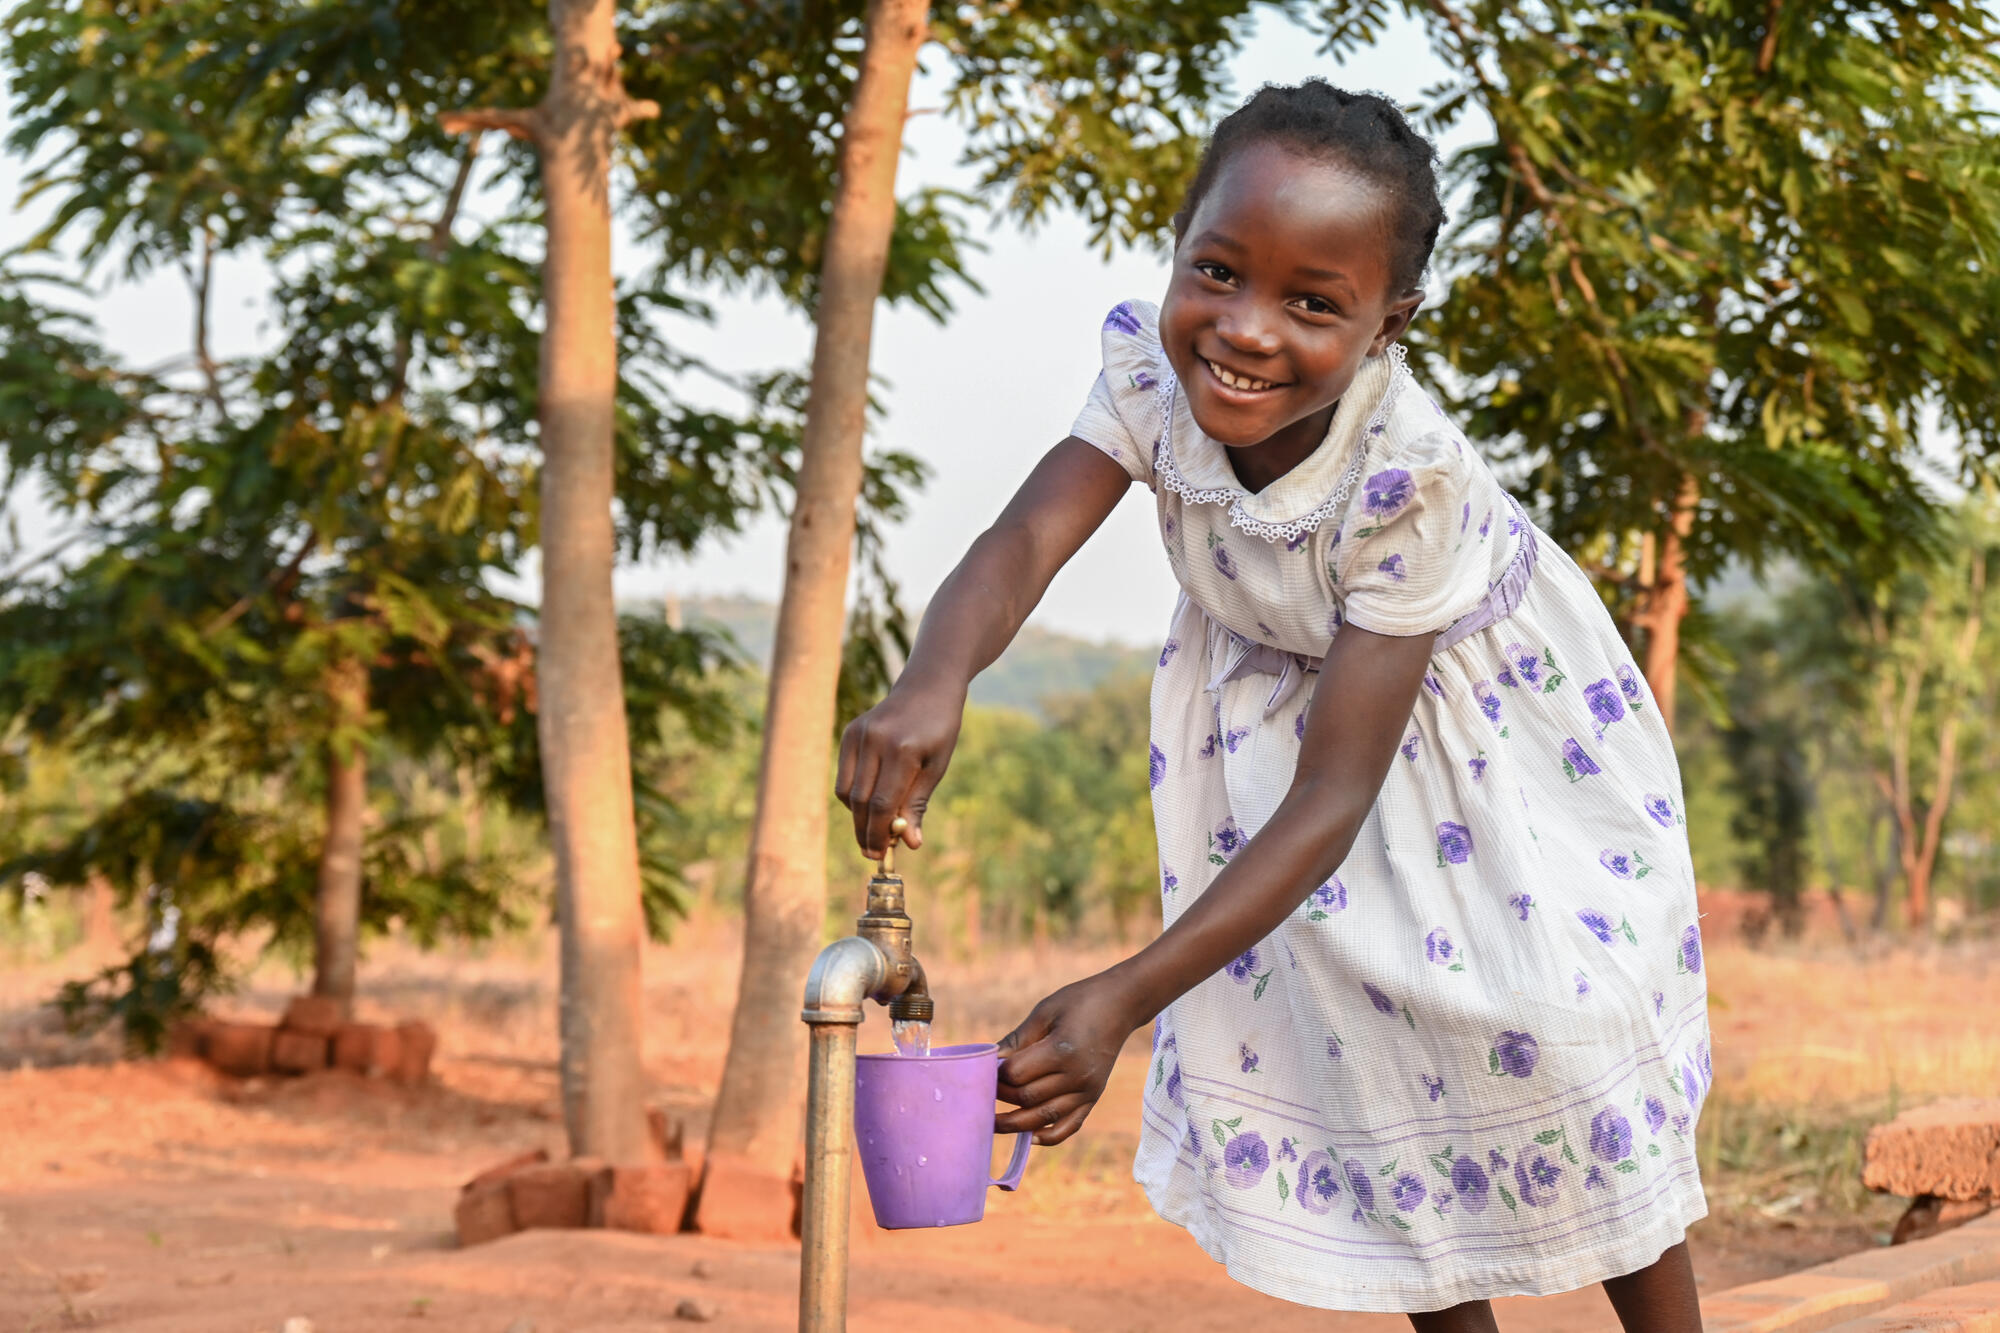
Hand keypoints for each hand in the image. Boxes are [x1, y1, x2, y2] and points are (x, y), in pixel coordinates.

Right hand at [835, 681, 966, 858]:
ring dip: (858, 817)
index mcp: (903, 750)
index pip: (884, 804)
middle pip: (862, 801)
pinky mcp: (849, 732)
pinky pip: (845, 776)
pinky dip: (853, 796)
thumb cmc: (939, 730)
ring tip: (874, 831)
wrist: (927, 687)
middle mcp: (876, 741)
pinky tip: (870, 804)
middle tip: (873, 853)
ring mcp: (859, 735)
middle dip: (866, 832)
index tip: (882, 855)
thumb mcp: (937, 767)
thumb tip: (909, 844)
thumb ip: (917, 805)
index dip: (880, 834)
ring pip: (848, 792)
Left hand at [995, 971, 1144, 1145]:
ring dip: (1015, 1124)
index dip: (996, 1075)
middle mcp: (1077, 1076)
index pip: (1017, 1075)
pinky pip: (1070, 1126)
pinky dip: (1049, 1137)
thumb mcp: (1045, 1011)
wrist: (1121, 1005)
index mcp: (1062, 1050)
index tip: (984, 1070)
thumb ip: (1018, 1039)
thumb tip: (988, 1062)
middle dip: (1001, 1097)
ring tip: (992, 1123)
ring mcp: (1088, 1090)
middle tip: (982, 1092)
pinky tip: (1029, 1138)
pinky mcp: (1094, 1097)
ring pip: (1044, 1118)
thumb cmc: (1079, 1001)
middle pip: (1027, 1098)